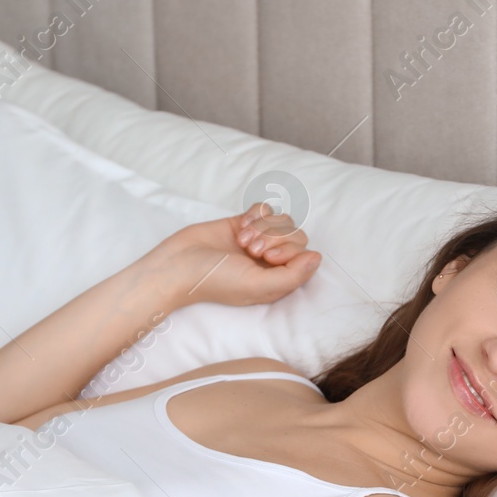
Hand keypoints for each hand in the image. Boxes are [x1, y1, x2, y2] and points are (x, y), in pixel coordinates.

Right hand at [141, 202, 322, 308]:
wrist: (179, 264)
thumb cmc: (216, 281)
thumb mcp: (259, 287)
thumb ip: (293, 275)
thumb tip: (318, 257)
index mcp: (278, 279)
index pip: (305, 256)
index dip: (290, 251)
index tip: (266, 258)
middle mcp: (272, 260)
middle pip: (296, 235)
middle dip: (275, 238)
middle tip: (251, 250)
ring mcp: (259, 240)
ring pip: (283, 220)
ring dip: (264, 227)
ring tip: (242, 241)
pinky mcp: (244, 223)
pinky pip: (265, 209)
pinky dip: (256, 215)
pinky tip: (240, 227)